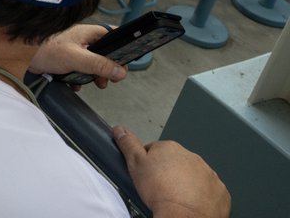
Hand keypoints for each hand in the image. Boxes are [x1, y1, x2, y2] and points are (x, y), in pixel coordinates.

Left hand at [28, 23, 125, 88]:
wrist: (17, 52)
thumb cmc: (44, 48)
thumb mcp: (76, 58)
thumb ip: (99, 64)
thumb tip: (120, 71)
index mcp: (88, 33)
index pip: (113, 36)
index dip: (121, 49)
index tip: (125, 64)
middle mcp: (82, 39)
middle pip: (103, 54)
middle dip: (105, 69)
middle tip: (106, 80)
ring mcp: (72, 49)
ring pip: (90, 64)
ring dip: (91, 75)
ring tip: (91, 83)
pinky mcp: (63, 59)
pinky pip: (76, 70)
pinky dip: (76, 78)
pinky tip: (73, 84)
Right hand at [113, 126, 229, 217]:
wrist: (184, 216)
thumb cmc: (161, 193)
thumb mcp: (135, 165)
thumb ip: (128, 145)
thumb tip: (120, 130)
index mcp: (170, 148)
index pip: (156, 150)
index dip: (149, 163)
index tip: (147, 175)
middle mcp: (191, 157)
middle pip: (176, 162)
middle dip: (168, 172)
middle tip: (159, 188)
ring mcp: (207, 174)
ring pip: (193, 176)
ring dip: (185, 183)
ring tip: (175, 197)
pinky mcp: (219, 190)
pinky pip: (209, 190)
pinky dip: (201, 196)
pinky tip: (190, 204)